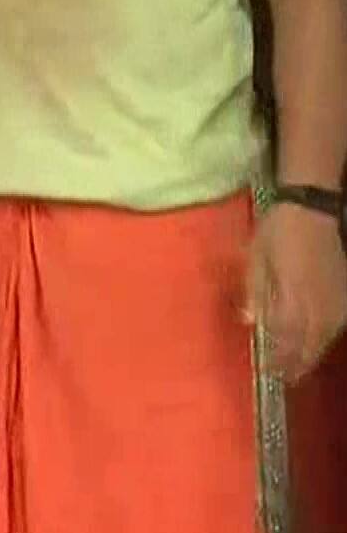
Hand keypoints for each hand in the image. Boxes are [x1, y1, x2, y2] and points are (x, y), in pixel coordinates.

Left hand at [246, 201, 346, 381]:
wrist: (311, 210)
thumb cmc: (277, 232)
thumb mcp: (255, 259)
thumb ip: (255, 292)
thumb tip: (250, 322)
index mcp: (293, 296)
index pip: (285, 338)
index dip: (278, 358)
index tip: (267, 370)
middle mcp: (318, 305)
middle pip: (307, 344)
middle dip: (294, 363)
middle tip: (282, 377)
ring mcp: (335, 301)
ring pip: (324, 339)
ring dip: (310, 355)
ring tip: (297, 369)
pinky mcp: (344, 295)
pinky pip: (335, 327)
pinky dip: (323, 340)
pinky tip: (315, 344)